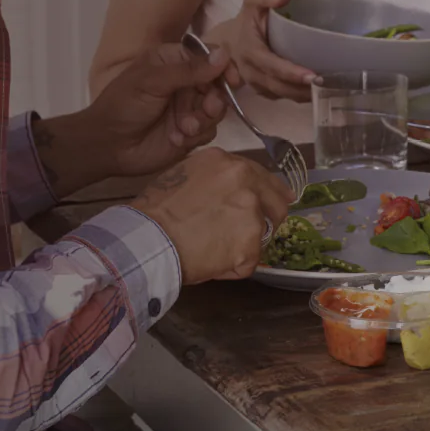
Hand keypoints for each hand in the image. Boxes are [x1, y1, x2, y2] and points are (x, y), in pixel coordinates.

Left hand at [87, 42, 230, 176]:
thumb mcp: (153, 81)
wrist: (108, 145)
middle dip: (215, 98)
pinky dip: (196, 135)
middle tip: (207, 109)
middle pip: (217, 85)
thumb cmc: (124, 105)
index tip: (232, 80)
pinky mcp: (190, 132)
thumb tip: (224, 54)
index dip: (223, 66)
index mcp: (173, 61)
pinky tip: (177, 138)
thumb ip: (189, 70)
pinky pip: (209, 130)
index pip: (208, 57)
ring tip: (185, 128)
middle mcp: (184, 82)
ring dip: (204, 119)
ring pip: (217, 109)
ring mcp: (189, 108)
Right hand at [131, 147, 294, 283]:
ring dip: (244, 244)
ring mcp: (252, 214)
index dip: (270, 191)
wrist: (148, 238)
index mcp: (228, 163)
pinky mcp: (251, 244)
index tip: (281, 199)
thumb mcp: (184, 174)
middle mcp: (246, 183)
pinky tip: (211, 263)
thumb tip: (226, 191)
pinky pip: (249, 261)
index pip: (260, 176)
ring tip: (214, 249)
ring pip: (261, 234)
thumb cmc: (155, 210)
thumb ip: (214, 178)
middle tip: (252, 233)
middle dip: (270, 218)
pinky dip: (234, 267)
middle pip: (276, 203)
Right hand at [206, 0, 316, 100]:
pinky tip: (316, 92)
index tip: (312, 76)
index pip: (270, 65)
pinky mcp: (262, 90)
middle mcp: (250, 72)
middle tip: (327, 85)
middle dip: (301, 89)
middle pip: (277, 86)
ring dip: (302, 96)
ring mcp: (255, 84)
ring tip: (327, 90)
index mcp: (249, 51)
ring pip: (280, 95)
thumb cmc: (246, 19)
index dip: (290, 73)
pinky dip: (298, 96)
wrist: (227, 40)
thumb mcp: (252, 1)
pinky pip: (280, 97)